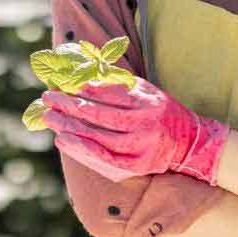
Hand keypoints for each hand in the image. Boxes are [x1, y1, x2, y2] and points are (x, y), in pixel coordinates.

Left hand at [40, 78, 229, 183]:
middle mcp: (146, 124)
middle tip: (48, 98)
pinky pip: (104, 159)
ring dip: (70, 127)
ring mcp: (142, 147)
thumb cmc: (160, 113)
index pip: (111, 94)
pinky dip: (81, 150)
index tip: (63, 83)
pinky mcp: (137, 166)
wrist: (189, 144)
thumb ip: (119, 82)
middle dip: (71, 106)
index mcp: (148, 101)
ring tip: (49, 118)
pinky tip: (63, 140)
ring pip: (99, 138)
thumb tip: (85, 71)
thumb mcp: (146, 91)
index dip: (84, 89)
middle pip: (101, 115)